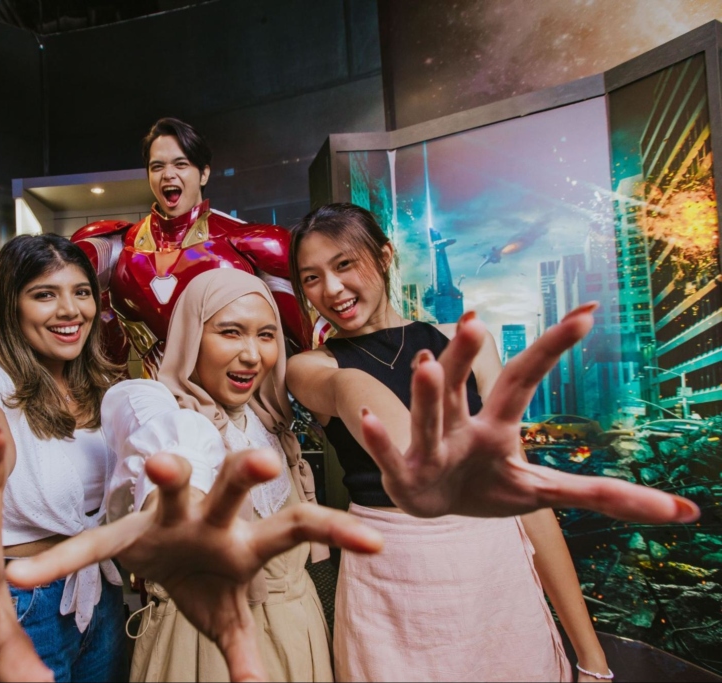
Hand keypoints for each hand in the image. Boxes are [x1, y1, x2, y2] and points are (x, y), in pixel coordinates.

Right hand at [6, 449, 383, 681]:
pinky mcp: (128, 531)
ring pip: (174, 485)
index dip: (336, 533)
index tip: (376, 542)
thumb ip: (245, 646)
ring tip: (153, 464)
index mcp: (245, 543)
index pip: (297, 529)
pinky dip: (61, 563)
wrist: (155, 556)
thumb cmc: (204, 576)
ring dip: (167, 472)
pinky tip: (24, 578)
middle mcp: (211, 518)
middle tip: (263, 464)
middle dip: (246, 476)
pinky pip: (93, 547)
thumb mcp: (226, 614)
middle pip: (233, 490)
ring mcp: (169, 517)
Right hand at [360, 304, 700, 522]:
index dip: (553, 347)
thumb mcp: (546, 490)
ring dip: (428, 392)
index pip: (526, 378)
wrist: (429, 502)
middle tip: (476, 320)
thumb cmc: (486, 485)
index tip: (587, 311)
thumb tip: (685, 512)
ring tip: (426, 363)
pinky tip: (364, 419)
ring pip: (430, 416)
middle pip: (471, 388)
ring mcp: (432, 448)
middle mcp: (462, 425)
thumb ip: (606, 494)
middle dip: (471, 356)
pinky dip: (378, 440)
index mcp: (497, 424)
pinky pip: (391, 456)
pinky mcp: (407, 477)